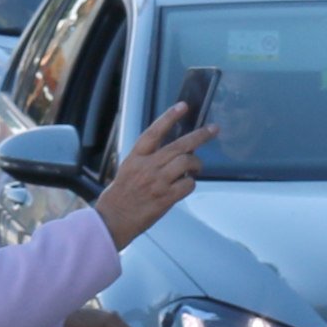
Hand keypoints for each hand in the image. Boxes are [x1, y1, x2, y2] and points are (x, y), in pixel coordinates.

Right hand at [89, 103, 214, 247]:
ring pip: (186, 162)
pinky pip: (188, 184)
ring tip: (196, 166)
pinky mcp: (166, 198)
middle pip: (179, 145)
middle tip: (213, 129)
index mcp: (136, 158)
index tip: (183, 106)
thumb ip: (147, 160)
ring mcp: (158, 182)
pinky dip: (191, 183)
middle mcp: (148, 167)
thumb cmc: (119, 196)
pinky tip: (186, 185)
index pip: (154, 132)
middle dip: (200, 135)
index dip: (169, 117)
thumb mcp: (127, 169)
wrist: (113, 220)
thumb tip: (173, 154)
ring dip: (196, 163)